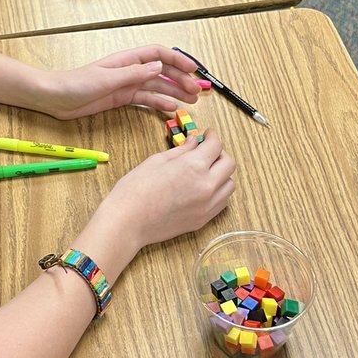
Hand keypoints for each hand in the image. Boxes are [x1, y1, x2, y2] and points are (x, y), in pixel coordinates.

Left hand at [42, 45, 203, 119]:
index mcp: (126, 60)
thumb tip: (158, 66)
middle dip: (181, 79)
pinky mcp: (121, 98)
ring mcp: (126, 84)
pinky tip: (171, 108)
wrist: (54, 97)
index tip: (193, 69)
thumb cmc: (75, 83)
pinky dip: (159, 103)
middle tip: (197, 92)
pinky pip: (145, 99)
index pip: (158, 54)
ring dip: (174, 92)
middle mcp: (129, 70)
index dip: (177, 59)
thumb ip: (133, 73)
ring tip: (190, 102)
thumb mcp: (106, 79)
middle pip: (162, 71)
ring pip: (157, 86)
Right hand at [96, 130, 235, 254]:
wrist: (128, 222)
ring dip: (221, 174)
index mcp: (194, 166)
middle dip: (219, 153)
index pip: (216, 145)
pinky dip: (218, 192)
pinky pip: (222, 203)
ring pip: (229, 185)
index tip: (207, 135)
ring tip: (206, 172)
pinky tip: (203, 188)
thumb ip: (181, 151)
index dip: (212, 136)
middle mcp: (206, 186)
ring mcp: (207, 206)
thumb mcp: (157, 160)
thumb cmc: (135, 190)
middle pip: (229, 164)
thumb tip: (193, 142)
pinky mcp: (203, 220)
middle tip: (207, 151)